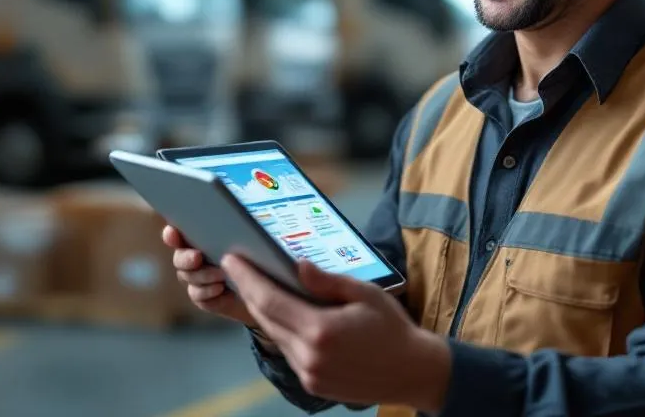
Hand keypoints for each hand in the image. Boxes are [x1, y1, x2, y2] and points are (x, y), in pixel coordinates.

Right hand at [161, 225, 256, 328]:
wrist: (263, 286)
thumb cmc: (255, 255)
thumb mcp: (247, 240)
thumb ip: (232, 232)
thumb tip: (226, 232)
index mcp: (199, 238)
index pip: (178, 235)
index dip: (171, 234)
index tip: (172, 233)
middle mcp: (192, 259)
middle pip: (179, 259)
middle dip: (186, 258)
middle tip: (198, 257)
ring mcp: (196, 280)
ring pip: (189, 278)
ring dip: (204, 276)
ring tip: (221, 274)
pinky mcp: (204, 299)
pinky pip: (199, 297)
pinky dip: (209, 293)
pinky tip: (222, 289)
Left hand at [221, 254, 450, 411]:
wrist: (412, 372)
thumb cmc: (393, 328)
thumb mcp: (365, 294)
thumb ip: (327, 281)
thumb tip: (297, 265)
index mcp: (321, 331)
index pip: (270, 300)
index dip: (247, 278)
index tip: (232, 260)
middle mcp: (309, 356)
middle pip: (265, 318)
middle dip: (249, 291)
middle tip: (237, 267)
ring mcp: (309, 374)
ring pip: (274, 336)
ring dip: (263, 311)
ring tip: (256, 286)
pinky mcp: (312, 384)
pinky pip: (288, 352)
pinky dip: (282, 330)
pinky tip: (282, 313)